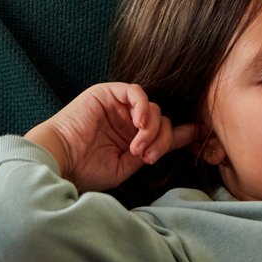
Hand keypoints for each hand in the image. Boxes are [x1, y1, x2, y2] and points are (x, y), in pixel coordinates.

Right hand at [26, 82, 198, 192]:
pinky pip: (135, 92)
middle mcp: (126, 121)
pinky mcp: (106, 93)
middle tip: (148, 157)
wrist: (60, 161)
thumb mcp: (125, 167)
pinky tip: (139, 124)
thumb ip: (149, 153)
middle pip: (162, 121)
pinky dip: (143, 106)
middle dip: (161, 140)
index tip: (201, 135)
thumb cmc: (86, 170)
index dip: (183, 133)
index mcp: (132, 139)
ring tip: (138, 148)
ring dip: (152, 129)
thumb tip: (176, 142)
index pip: (163, 131)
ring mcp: (117, 106)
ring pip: (153, 108)